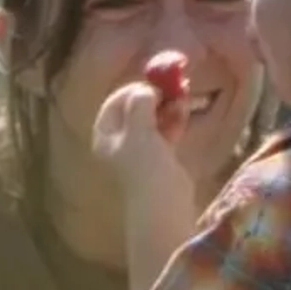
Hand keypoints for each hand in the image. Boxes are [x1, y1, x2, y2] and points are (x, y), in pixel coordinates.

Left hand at [92, 51, 192, 188]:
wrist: (164, 205)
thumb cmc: (145, 168)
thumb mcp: (138, 131)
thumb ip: (140, 104)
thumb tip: (146, 88)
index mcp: (106, 135)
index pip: (115, 102)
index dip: (134, 90)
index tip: (155, 84)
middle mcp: (120, 140)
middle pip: (135, 108)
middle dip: (155, 95)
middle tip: (174, 84)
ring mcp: (141, 149)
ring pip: (154, 117)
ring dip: (168, 104)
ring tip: (183, 94)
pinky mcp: (161, 157)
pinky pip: (166, 129)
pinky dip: (174, 118)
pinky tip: (184, 109)